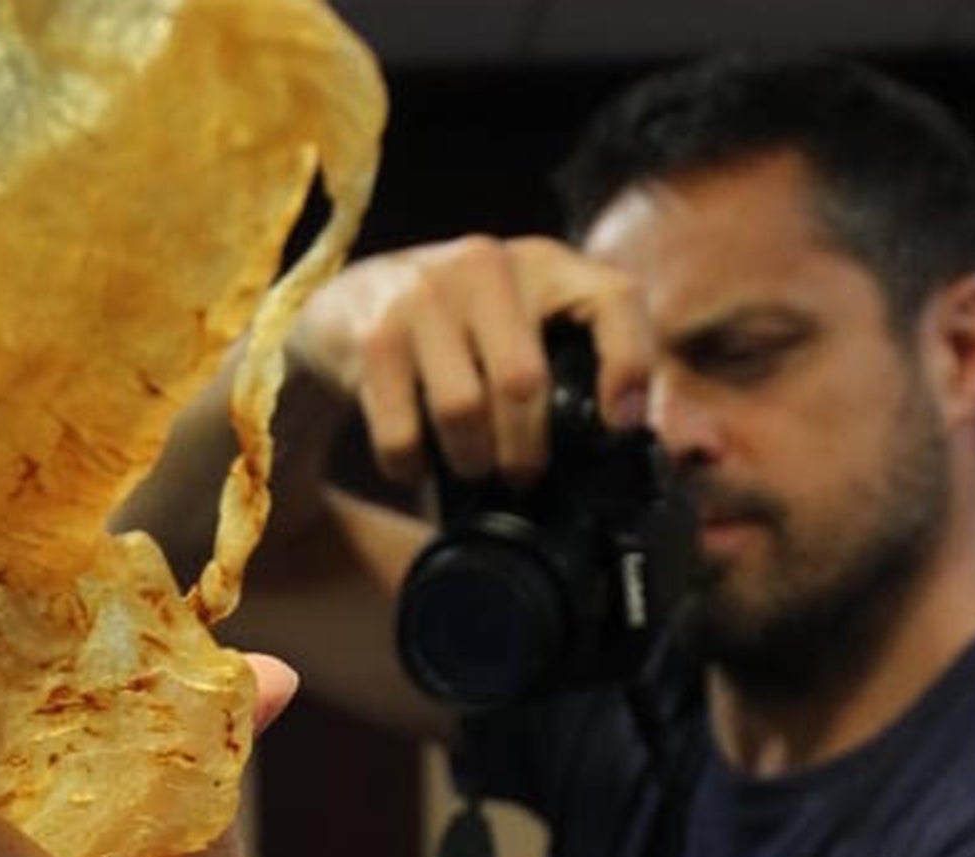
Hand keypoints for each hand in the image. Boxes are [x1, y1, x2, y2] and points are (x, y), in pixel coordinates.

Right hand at [289, 234, 651, 486]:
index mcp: (541, 262)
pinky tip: (415, 461)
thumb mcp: (517, 318)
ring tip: (471, 466)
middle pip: (524, 381)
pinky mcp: (373, 335)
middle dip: (527, 451)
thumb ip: (571, 355)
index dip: (629, 365)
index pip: (612, 298)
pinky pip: (403, 432)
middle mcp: (485, 263)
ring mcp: (423, 294)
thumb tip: (627, 435)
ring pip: (463, 410)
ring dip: (471, 460)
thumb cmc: (454, 327)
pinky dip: (412, 465)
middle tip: (522, 475)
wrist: (345, 305)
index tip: (621, 426)